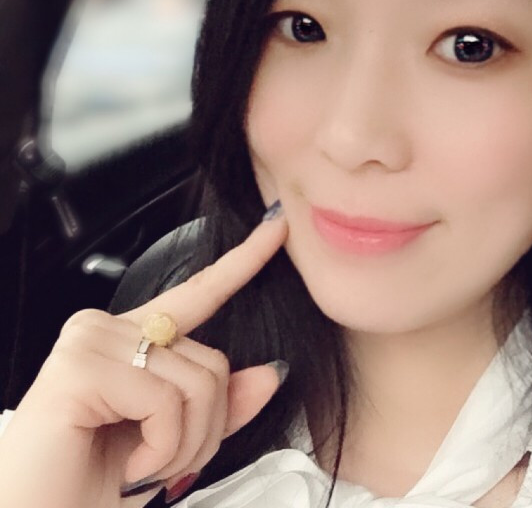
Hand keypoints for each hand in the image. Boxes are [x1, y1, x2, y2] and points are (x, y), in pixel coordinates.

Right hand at [0, 210, 287, 507]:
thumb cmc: (89, 487)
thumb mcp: (173, 443)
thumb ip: (220, 406)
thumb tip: (270, 373)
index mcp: (131, 338)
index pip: (199, 291)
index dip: (244, 260)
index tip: (277, 226)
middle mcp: (108, 327)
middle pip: (213, 360)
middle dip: (205, 428)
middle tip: (160, 460)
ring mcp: (90, 341)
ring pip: (199, 382)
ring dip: (184, 444)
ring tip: (143, 465)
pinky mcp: (80, 367)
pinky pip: (166, 401)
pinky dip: (163, 449)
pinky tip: (130, 465)